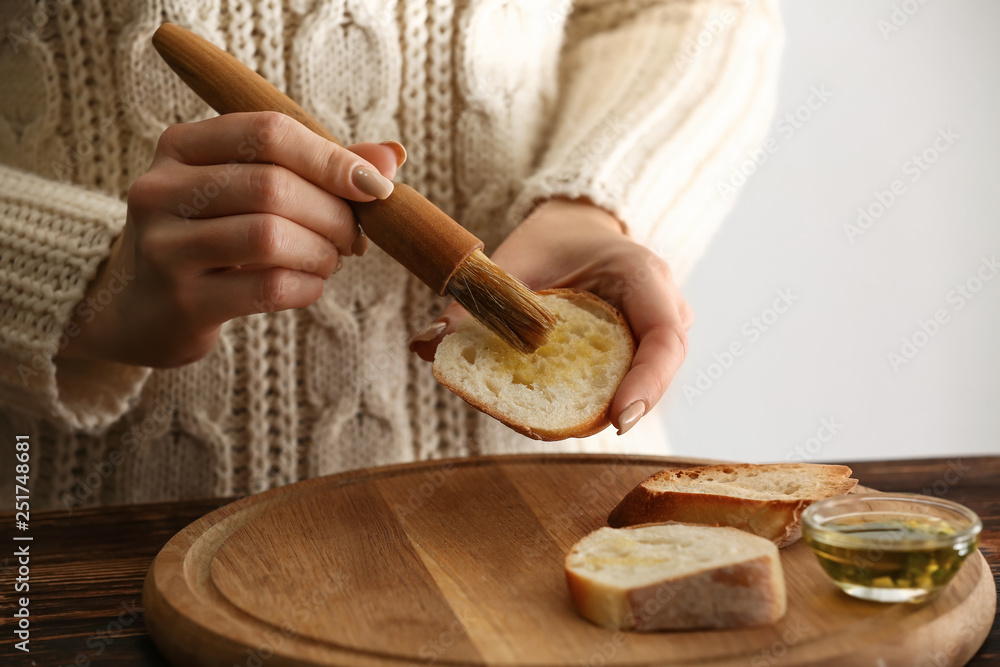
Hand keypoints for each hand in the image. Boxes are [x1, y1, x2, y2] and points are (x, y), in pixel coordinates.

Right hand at [59, 111, 402, 367]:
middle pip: (274, 186)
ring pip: (270, 237)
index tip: (375, 188)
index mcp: (181, 146)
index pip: (267, 131)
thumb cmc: (211, 239)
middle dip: (334, 215)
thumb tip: (391, 156)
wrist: (141, 311)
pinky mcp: (180, 302)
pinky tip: (309, 285)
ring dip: (322, 253)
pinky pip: (267, 288)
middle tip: (355, 238)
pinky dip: (307, 287)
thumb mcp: (250, 192)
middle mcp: (161, 189)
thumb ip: (319, 169)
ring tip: (331, 261)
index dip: (332, 158)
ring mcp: (164, 247)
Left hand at [410, 199, 692, 434]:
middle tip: (548, 427)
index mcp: (643, 275)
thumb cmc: (552, 242)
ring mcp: (654, 338)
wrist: (576, 234)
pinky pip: (620, 387)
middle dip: (609, 408)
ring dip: (589, 409)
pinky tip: (538, 405)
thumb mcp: (514, 262)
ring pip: (638, 389)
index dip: (647, 383)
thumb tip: (427, 343)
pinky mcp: (641, 358)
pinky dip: (581, 401)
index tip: (618, 419)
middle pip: (655, 376)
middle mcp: (662, 310)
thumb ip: (477, 303)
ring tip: (532, 414)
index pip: (664, 339)